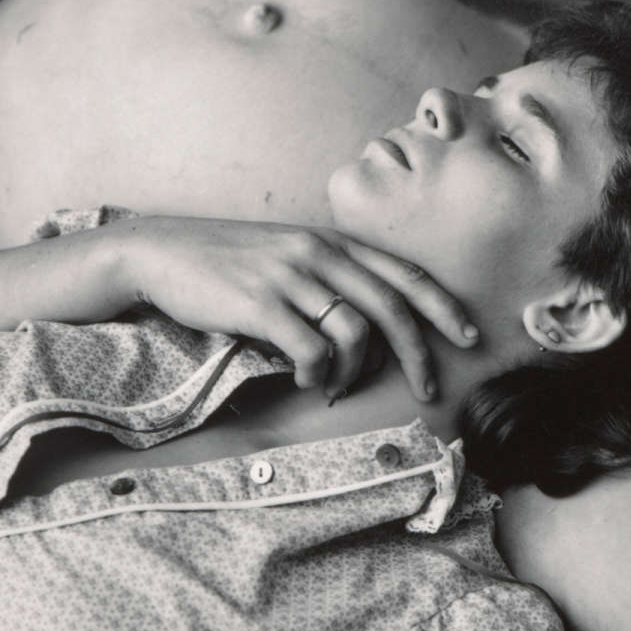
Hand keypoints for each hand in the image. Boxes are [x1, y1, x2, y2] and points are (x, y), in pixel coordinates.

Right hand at [114, 217, 476, 401]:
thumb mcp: (290, 257)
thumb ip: (331, 281)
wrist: (161, 252)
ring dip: (356, 371)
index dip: (443, 307)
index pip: (405, 274)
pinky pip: (311, 350)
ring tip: (336, 385)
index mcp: (332, 243)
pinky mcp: (260, 304)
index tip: (469, 336)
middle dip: (420, 354)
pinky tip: (307, 380)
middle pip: (392, 308)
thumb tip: (367, 336)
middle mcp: (319, 254)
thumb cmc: (228, 263)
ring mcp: (290, 277)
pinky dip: (317, 375)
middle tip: (430, 387)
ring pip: (355, 334)